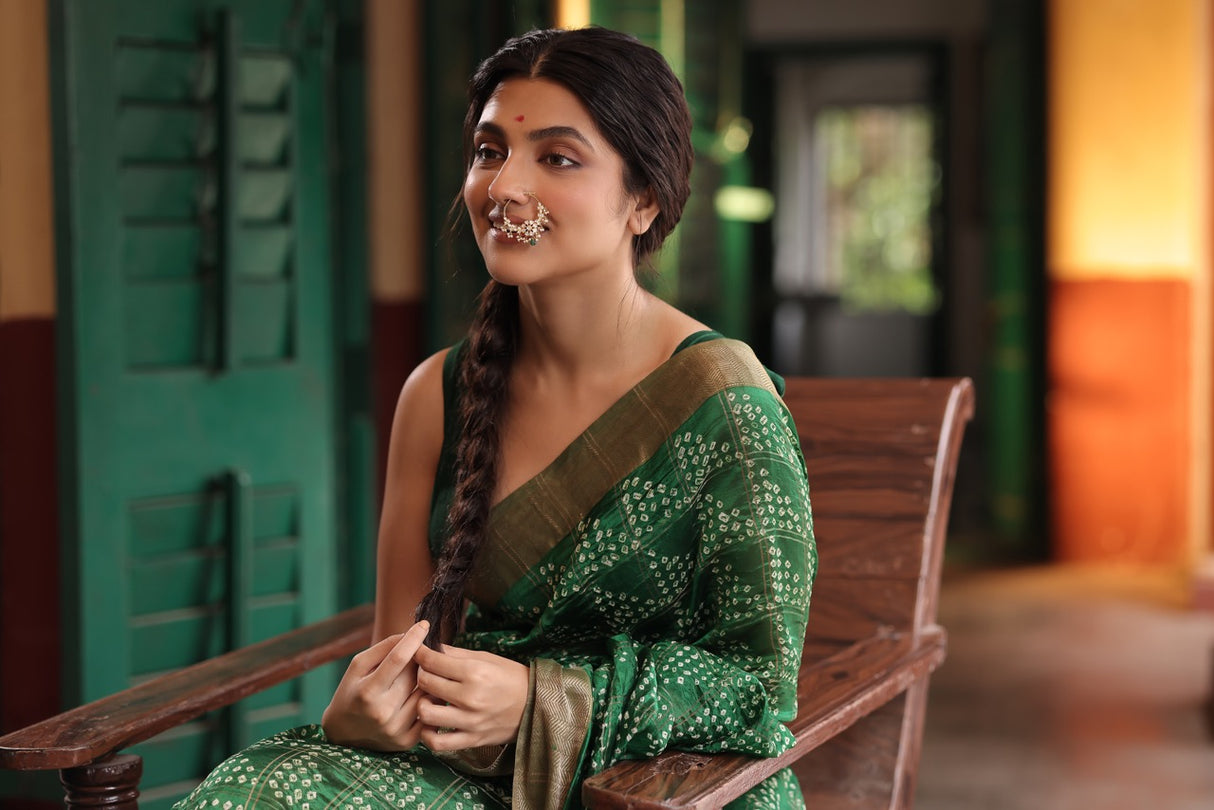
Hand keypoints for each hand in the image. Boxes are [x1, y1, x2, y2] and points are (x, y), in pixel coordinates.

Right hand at [321, 620, 429, 750]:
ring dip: (428, 679)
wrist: (343, 734)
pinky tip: (422, 693)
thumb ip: (383, 648)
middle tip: (421, 653)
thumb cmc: (351, 692)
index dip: (413, 639)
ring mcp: (396, 729)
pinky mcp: (407, 742)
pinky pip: (429, 712)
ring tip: (422, 674)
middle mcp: (383, 712)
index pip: (398, 659)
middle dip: (421, 659)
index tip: (424, 625)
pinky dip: (430, 700)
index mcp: (368, 691)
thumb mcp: (357, 666)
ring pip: (426, 693)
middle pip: (414, 674)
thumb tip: (410, 634)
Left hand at [413, 644, 529, 749]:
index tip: (420, 653)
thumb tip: (430, 648)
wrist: (535, 705)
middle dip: (421, 675)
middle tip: (427, 673)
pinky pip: (438, 743)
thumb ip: (456, 654)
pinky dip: (428, 734)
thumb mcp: (487, 658)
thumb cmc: (511, 677)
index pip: (432, 661)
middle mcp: (471, 697)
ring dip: (422, 703)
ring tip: (430, 698)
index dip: (421, 654)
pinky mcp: (472, 739)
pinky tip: (432, 723)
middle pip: (426, 683)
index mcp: (475, 672)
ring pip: (426, 713)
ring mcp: (470, 721)